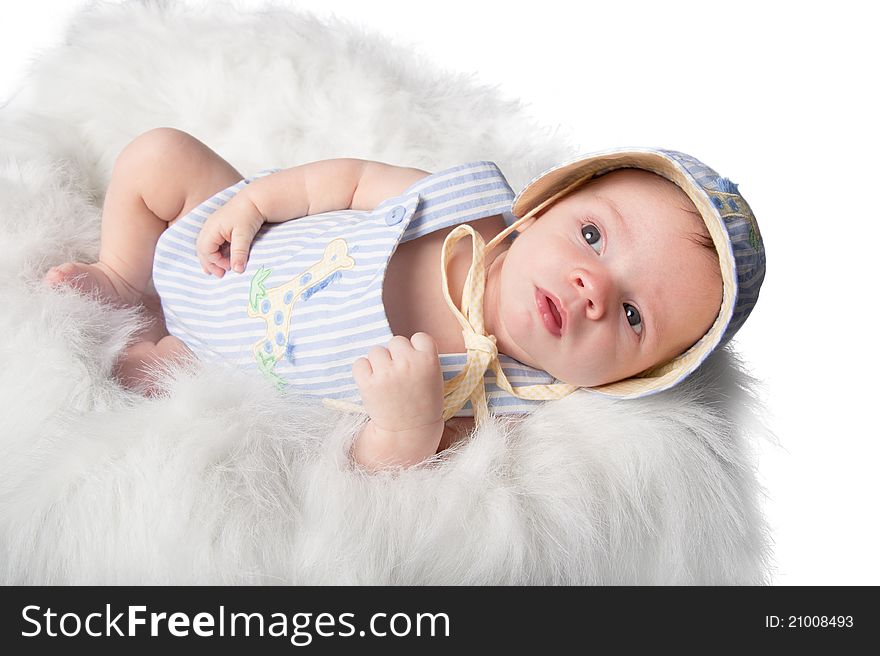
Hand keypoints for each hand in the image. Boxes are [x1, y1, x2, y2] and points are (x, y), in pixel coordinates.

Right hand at [195, 190, 264, 277]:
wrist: (256, 200)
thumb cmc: (249, 214)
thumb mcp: (244, 234)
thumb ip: (239, 252)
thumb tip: (237, 270)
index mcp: (211, 228)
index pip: (206, 250)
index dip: (215, 262)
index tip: (229, 268)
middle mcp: (209, 227)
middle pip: (203, 249)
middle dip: (210, 263)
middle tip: (220, 276)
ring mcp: (214, 227)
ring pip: (207, 246)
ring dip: (212, 259)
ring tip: (219, 271)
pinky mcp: (220, 227)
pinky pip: (213, 242)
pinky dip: (216, 252)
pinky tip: (223, 259)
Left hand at [352, 333, 444, 464]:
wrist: (408, 433)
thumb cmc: (423, 405)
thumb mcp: (434, 379)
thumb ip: (421, 358)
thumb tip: (397, 344)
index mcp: (428, 360)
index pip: (419, 337)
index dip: (414, 349)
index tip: (414, 362)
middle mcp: (408, 363)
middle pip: (395, 341)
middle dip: (395, 355)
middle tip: (398, 374)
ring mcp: (387, 373)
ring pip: (376, 351)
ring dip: (378, 363)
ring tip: (385, 381)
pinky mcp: (369, 383)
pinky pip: (360, 363)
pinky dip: (363, 372)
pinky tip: (372, 383)